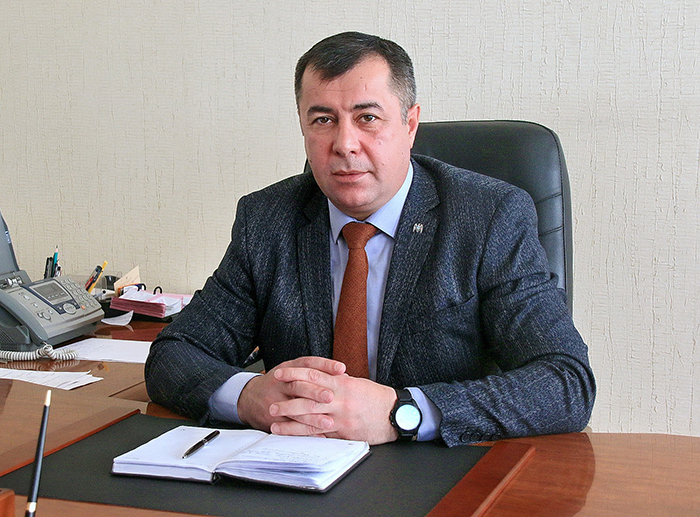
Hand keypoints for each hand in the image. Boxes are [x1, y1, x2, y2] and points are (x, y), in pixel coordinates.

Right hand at [237, 356, 344, 432]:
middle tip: (331, 397)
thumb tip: (343, 375)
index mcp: (289, 368)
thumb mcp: (292, 369)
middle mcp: (282, 383)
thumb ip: (315, 370)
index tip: (341, 369)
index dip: (325, 365)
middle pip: (299, 385)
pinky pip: (289, 427)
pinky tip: (318, 436)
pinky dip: (305, 432)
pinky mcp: (273, 419)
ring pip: (294, 409)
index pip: (308, 363)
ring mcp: (276, 401)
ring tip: (328, 422)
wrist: (249, 397)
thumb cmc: (278, 383)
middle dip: (316, 392)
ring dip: (312, 417)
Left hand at [268, 370, 399, 444]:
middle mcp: (339, 399)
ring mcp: (341, 417)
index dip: (295, 374)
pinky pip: (321, 433)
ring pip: (311, 418)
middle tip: (271, 402)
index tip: (280, 374)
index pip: (314, 375)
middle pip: (307, 398)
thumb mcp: (357, 383)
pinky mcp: (344, 432)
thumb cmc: (377, 397)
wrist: (395, 413)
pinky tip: (294, 435)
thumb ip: (338, 382)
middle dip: (287, 401)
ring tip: (274, 421)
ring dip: (291, 420)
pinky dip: (305, 434)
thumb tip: (321, 378)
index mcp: (342, 383)